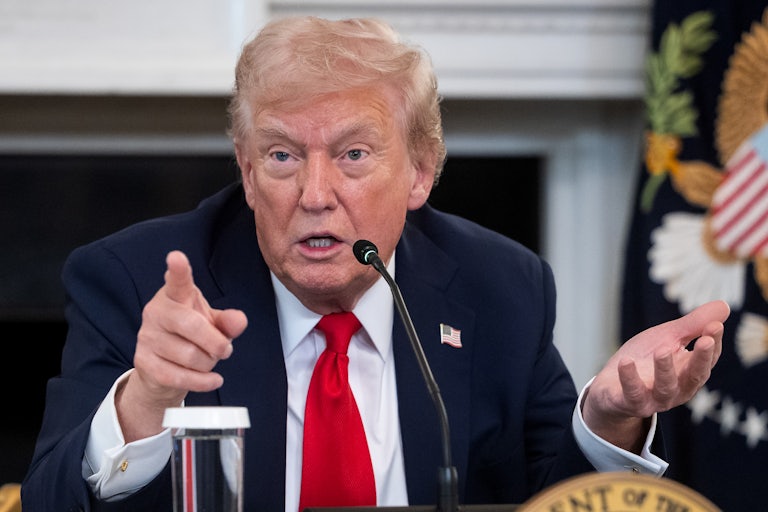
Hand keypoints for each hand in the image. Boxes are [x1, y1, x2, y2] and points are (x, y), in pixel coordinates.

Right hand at [116, 250, 247, 440]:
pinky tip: (212, 379)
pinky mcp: (143, 362)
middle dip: (216, 343)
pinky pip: (178, 376)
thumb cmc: (192, 337)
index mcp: (175, 295)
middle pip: (192, 326)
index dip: (178, 269)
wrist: (165, 369)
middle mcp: (157, 311)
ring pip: (189, 355)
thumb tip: (240, 321)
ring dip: (208, 363)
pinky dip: (202, 381)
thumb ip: (228, 321)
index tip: (176, 257)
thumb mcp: (214, 324)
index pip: (177, 280)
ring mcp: (147, 336)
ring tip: (209, 361)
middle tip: (225, 350)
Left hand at [582, 300, 729, 451]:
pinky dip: (630, 378)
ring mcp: (654, 399)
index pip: (707, 360)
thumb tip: (724, 305)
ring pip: (665, 388)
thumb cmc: (644, 359)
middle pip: (694, 377)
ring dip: (665, 369)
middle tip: (706, 339)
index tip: (716, 325)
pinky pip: (632, 394)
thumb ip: (692, 325)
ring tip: (662, 350)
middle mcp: (677, 390)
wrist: (611, 387)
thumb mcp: (667, 338)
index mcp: (689, 373)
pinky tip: (626, 361)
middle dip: (701, 359)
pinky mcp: (629, 403)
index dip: (713, 343)